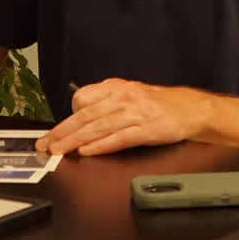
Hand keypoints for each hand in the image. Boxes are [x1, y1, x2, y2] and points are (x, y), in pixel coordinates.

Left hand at [35, 79, 210, 155]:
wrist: (193, 109)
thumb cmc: (161, 105)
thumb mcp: (132, 95)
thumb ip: (108, 104)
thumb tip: (82, 119)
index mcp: (118, 87)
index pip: (84, 98)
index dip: (68, 115)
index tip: (56, 131)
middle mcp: (124, 97)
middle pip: (86, 114)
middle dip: (62, 131)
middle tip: (45, 145)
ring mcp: (136, 113)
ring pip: (98, 126)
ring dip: (75, 140)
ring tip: (59, 151)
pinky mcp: (148, 128)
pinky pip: (119, 137)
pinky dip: (101, 145)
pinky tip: (88, 152)